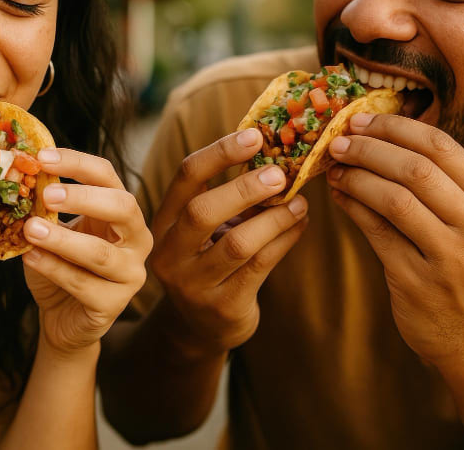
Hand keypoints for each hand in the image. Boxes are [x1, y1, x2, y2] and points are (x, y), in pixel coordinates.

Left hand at [19, 149, 151, 355]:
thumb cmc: (59, 264)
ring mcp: (130, 273)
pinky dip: (54, 269)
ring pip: (101, 252)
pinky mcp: (114, 304)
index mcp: (122, 211)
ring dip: (63, 239)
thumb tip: (20, 174)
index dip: (77, 163)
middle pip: (123, 206)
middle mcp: (136, 238)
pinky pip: (84, 285)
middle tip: (46, 194)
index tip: (42, 158)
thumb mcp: (53, 228)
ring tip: (30, 229)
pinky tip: (30, 257)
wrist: (61, 316)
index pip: (107, 176)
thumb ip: (45, 207)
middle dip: (83, 197)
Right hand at [149, 129, 308, 357]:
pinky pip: (260, 267)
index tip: (254, 135)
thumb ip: (229, 197)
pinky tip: (300, 224)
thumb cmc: (209, 261)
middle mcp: (171, 252)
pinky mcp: (223, 307)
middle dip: (244, 188)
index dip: (219, 153)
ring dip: (274, 217)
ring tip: (299, 201)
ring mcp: (194, 283)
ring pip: (238, 243)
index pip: (185, 177)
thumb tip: (276, 154)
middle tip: (280, 173)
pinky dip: (285, 240)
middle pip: (202, 211)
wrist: (200, 326)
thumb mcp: (207, 229)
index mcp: (163, 221)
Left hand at [326, 112, 463, 374]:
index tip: (360, 119)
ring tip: (332, 168)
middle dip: (368, 148)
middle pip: (414, 168)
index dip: (395, 127)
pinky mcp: (417, 281)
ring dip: (356, 177)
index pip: (440, 145)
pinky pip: (376, 232)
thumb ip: (438, 181)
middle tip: (337, 141)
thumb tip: (375, 134)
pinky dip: (352, 207)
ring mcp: (449, 256)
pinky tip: (338, 196)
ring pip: (393, 198)